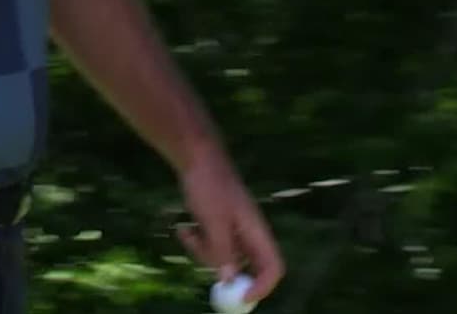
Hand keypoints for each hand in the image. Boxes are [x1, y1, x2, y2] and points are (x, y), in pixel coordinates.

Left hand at [175, 149, 283, 305]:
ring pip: (221, 259)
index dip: (262, 286)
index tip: (240, 297)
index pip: (273, 268)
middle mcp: (248, 234)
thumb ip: (222, 250)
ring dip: (201, 251)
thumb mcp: (214, 220)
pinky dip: (196, 242)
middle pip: (242, 267)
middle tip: (198, 246)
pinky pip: (210, 247)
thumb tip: (229, 279)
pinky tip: (184, 227)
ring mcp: (233, 231)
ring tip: (187, 230)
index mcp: (257, 232)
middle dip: (218, 264)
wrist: (195, 158)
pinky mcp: (218, 227)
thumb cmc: (209, 185)